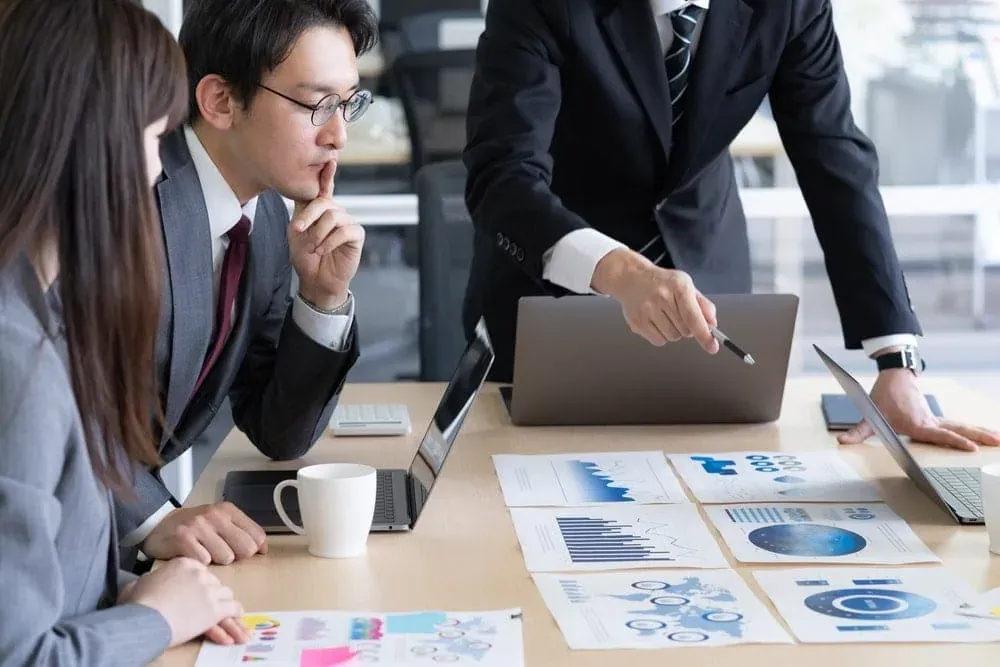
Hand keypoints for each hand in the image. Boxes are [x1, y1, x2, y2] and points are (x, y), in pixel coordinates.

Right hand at [121, 557, 248, 647]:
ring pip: (226, 594)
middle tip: (207, 605)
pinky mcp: (215, 609)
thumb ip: (148, 581)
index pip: (199, 571)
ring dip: (223, 603)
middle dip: (210, 594)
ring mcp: (209, 591)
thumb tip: (146, 583)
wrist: (144, 620)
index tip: (194, 592)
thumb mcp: (138, 584)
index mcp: (183, 564)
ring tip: (223, 613)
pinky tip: (234, 618)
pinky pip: (234, 608)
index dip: (197, 583)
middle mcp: (200, 574)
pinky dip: (234, 613)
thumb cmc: (137, 604)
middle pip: (213, 582)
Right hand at [141, 502, 267, 564]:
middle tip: (219, 553)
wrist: (158, 525)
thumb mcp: (220, 522)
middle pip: (246, 549)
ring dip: (216, 562)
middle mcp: (216, 515)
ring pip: (226, 558)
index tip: (241, 552)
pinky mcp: (184, 538)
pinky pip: (205, 562)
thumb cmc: (194, 527)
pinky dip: (200, 564)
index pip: (257, 536)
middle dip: (236, 557)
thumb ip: (242, 532)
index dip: (253, 550)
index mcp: (228, 510)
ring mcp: (199, 526)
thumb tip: (263, 549)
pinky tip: (192, 557)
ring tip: (204, 553)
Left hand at [288, 161, 364, 309]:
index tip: (331, 159)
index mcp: (320, 209)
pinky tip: (323, 251)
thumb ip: (301, 210)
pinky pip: (343, 231)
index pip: (324, 188)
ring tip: (313, 247)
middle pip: (323, 202)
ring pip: (332, 217)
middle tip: (297, 230)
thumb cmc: (305, 256)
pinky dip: (329, 242)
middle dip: (308, 216)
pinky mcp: (356, 235)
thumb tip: (304, 192)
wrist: (315, 280)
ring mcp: (347, 223)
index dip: (327, 174)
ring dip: (318, 234)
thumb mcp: (296, 230)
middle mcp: (336, 212)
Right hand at [591, 248, 719, 352]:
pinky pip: (658, 341)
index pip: (693, 317)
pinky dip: (661, 336)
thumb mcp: (686, 285)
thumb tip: (712, 324)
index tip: (712, 347)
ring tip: (666, 317)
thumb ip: (702, 304)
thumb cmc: (662, 283)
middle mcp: (662, 297)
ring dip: (674, 332)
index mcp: (679, 286)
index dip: (704, 334)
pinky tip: (657, 322)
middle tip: (678, 315)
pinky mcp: (637, 321)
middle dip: (687, 328)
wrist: (632, 277)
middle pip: (685, 330)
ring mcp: (647, 310)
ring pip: (672, 337)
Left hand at [838, 369, 999, 450]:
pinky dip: (972, 431)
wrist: (894, 377)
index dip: (953, 441)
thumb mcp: (867, 416)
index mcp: (917, 424)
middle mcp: (929, 421)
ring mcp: (935, 419)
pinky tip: (984, 436)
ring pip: (961, 426)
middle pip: (958, 429)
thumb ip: (857, 432)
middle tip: (997, 442)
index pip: (938, 434)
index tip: (970, 448)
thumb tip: (841, 442)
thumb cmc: (882, 398)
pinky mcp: (936, 418)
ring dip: (980, 433)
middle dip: (978, 436)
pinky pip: (957, 426)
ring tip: (998, 440)